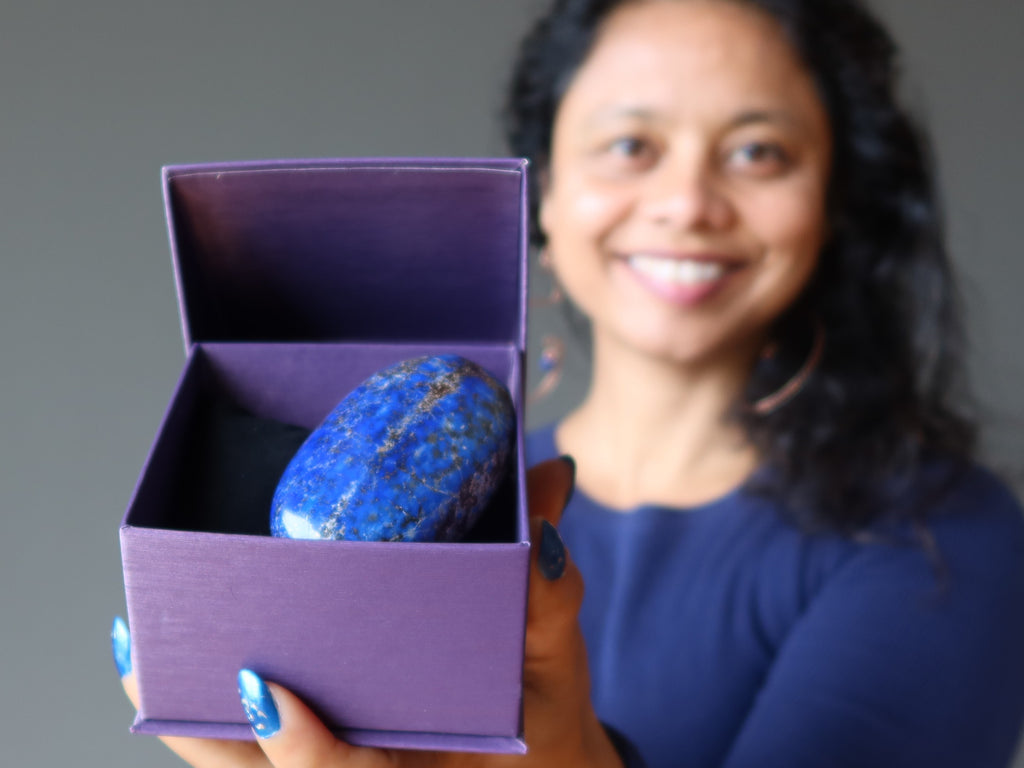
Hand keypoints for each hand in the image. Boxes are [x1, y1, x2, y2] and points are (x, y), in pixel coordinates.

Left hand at [113, 457, 622, 767]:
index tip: (264, 689)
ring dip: (189, 714)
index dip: (301, 748)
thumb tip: (549, 482)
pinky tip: (176, 655)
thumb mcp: (556, 669)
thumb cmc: (544, 734)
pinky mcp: (325, 754)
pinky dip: (212, 710)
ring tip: (141, 647)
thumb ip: (549, 589)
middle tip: (144, 651)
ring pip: (241, 767)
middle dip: (201, 726)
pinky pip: (250, 750)